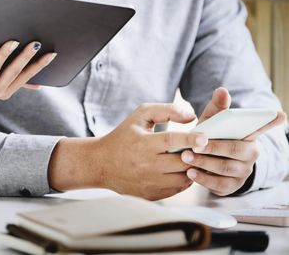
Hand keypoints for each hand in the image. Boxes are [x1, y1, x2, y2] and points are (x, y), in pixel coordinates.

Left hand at [0, 40, 56, 100]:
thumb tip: (39, 85)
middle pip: (12, 73)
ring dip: (4, 55)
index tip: (51, 54)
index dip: (38, 66)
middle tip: (36, 43)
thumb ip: (14, 80)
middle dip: (25, 57)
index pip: (25, 77)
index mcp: (3, 92)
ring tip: (13, 41)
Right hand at [48, 103, 207, 199]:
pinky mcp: (152, 195)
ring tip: (194, 159)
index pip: (172, 141)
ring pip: (183, 178)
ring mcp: (150, 182)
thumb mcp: (139, 116)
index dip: (190, 139)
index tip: (204, 137)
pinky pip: (177, 189)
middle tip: (205, 149)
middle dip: (196, 156)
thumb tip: (191, 116)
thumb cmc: (123, 136)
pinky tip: (181, 169)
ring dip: (192, 168)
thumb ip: (165, 111)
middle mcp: (146, 165)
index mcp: (143, 144)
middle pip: (181, 162)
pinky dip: (183, 179)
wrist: (101, 164)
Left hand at [181, 87, 286, 195]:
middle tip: (194, 146)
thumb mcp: (211, 123)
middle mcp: (250, 154)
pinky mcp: (231, 186)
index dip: (270, 121)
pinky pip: (219, 185)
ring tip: (186, 157)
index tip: (281, 114)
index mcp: (248, 136)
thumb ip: (216, 108)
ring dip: (204, 162)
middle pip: (235, 150)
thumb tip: (222, 90)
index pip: (262, 127)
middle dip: (214, 148)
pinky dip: (203, 179)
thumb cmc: (209, 138)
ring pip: (226, 168)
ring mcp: (243, 172)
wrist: (202, 163)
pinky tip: (190, 172)